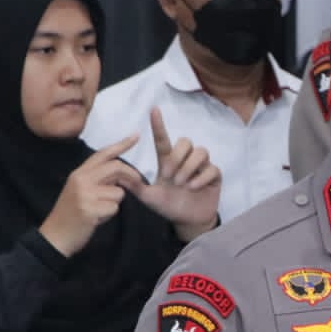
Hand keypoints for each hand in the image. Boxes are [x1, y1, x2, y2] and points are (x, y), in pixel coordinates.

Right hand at [39, 134, 143, 256]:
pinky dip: (110, 215)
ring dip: (115, 202)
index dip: (121, 145)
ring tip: (99, 210)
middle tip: (138, 183)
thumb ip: (96, 179)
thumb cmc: (71, 214)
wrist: (55, 236)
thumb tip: (120, 172)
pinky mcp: (89, 209)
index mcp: (78, 173)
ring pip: (118, 191)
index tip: (136, 136)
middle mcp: (81, 180)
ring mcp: (85, 194)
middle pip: (116, 168)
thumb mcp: (79, 190)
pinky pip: (114, 207)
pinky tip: (96, 219)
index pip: (102, 154)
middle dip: (131, 176)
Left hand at [125, 108, 221, 239]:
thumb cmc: (168, 206)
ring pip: (200, 151)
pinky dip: (201, 177)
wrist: (187, 221)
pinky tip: (194, 188)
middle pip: (186, 142)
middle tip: (171, 177)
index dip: (158, 124)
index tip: (153, 110)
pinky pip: (212, 168)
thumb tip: (116, 173)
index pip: (163, 139)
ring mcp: (201, 167)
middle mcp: (185, 160)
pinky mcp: (214, 176)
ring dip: (189, 167)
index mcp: (168, 162)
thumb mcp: (148, 197)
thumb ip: (134, 186)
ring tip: (183, 184)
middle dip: (178, 157)